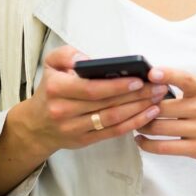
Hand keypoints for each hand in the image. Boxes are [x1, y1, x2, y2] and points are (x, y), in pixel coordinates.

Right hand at [18, 46, 167, 155]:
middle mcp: (64, 110)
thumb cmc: (50, 90)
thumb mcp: (50, 65)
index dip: (117, 86)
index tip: (139, 80)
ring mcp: (74, 128)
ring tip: (158, 98)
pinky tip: (149, 114)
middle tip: (158, 87)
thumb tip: (88, 59)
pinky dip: (133, 123)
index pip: (92, 89)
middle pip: (107, 104)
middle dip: (137, 95)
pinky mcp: (84, 140)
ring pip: (113, 119)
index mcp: (57, 89)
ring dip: (139, 109)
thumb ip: (66, 54)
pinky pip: (113, 132)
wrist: (36, 125)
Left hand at [135, 67, 195, 168]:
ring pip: (159, 126)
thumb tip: (152, 85)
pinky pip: (165, 147)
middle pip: (161, 106)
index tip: (152, 73)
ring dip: (141, 125)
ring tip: (135, 124)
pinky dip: (147, 144)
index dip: (167, 74)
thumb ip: (187, 89)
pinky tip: (141, 141)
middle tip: (130, 106)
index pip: (184, 78)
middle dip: (142, 107)